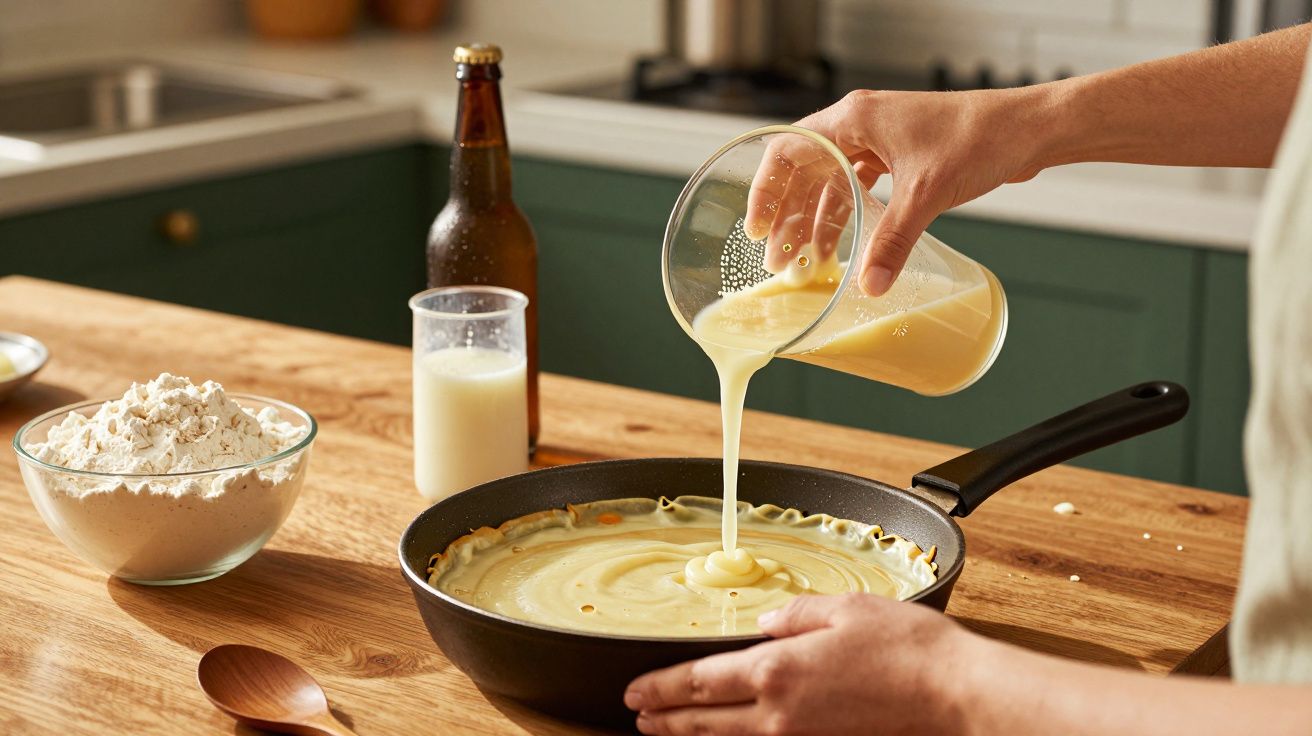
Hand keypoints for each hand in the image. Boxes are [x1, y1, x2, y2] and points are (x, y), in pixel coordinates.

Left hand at [624, 593, 980, 735]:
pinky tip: (731, 735)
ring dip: (693, 734)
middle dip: (665, 718)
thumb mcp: (843, 608)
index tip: (634, 691)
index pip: (698, 682)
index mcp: (775, 670)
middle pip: (705, 720)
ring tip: (666, 730)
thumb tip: (767, 622)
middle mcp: (778, 713)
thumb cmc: (906, 647)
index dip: (660, 688)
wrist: (954, 695)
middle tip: (637, 715)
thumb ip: (796, 614)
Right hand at [744, 86, 1058, 294]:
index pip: (787, 151)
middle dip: (789, 217)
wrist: (1029, 128)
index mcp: (853, 119)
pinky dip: (847, 215)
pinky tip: (842, 246)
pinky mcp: (900, 156)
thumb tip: (869, 285)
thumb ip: (893, 242)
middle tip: (779, 259)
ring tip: (805, 262)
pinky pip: (859, 187)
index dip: (765, 191)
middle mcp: (860, 125)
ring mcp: (880, 140)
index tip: (756, 229)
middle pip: (805, 171)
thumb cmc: (979, 138)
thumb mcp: (926, 194)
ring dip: (817, 221)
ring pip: (832, 182)